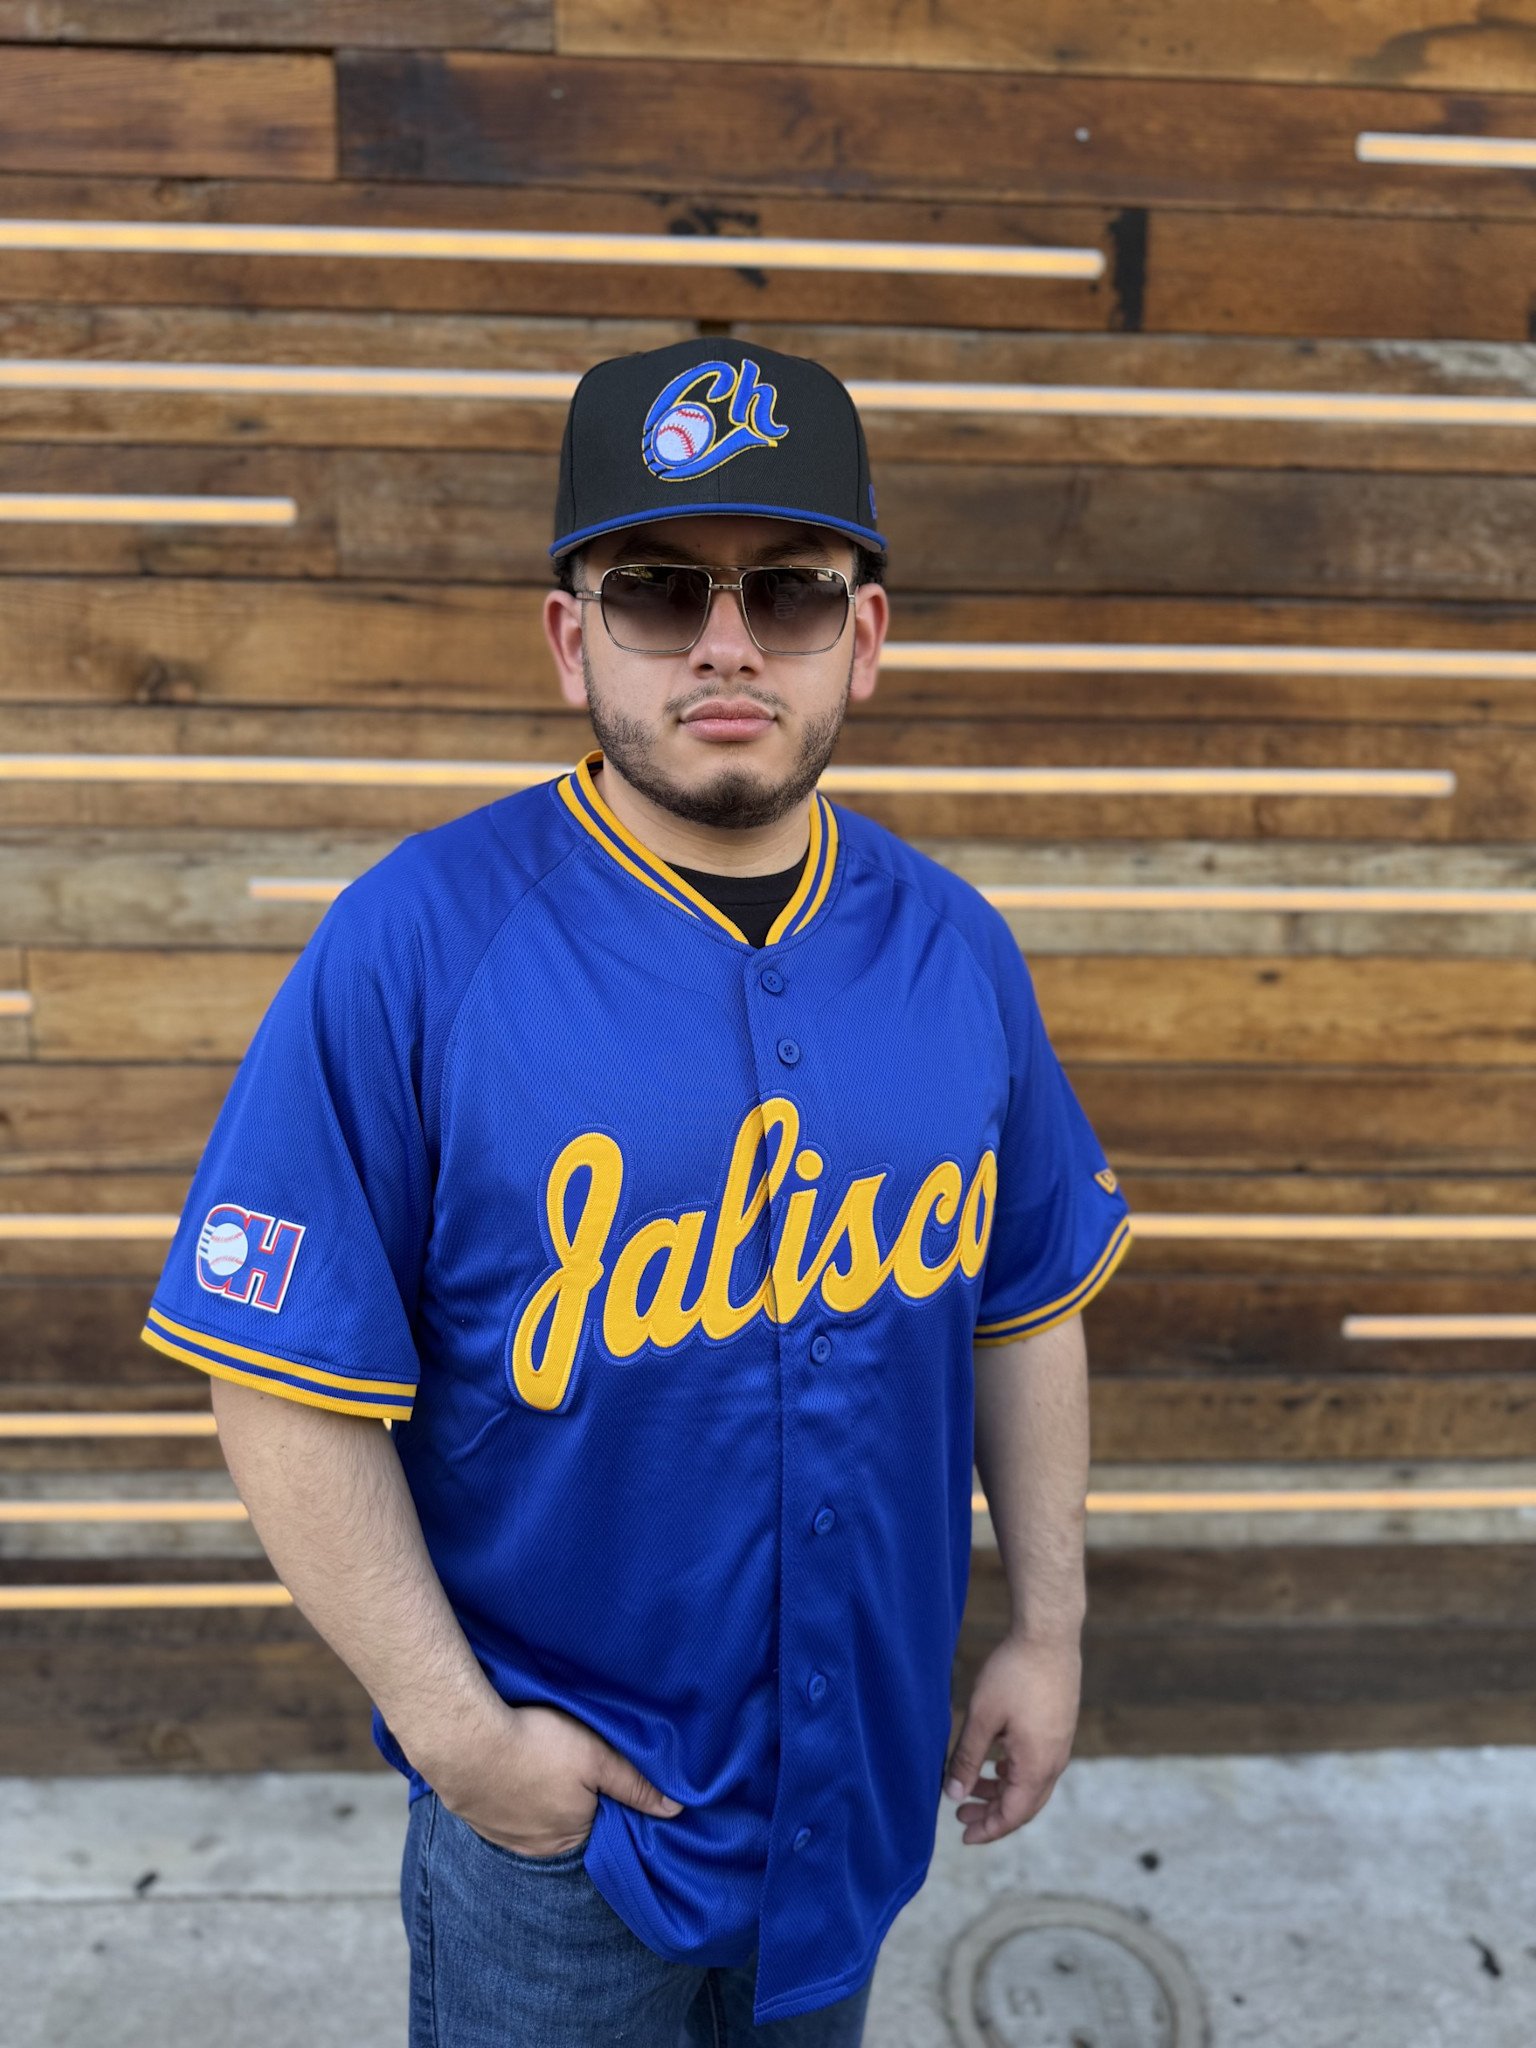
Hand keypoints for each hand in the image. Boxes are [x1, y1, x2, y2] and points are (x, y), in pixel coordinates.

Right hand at [414, 1698, 685, 1857]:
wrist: (464, 1741)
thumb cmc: (536, 1745)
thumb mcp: (596, 1757)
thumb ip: (635, 1785)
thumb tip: (676, 1811)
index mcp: (573, 1837)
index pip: (601, 1825)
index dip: (605, 1799)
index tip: (602, 1774)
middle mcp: (538, 1849)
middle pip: (567, 1824)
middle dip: (572, 1800)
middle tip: (568, 1763)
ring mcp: (503, 1837)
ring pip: (533, 1819)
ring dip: (537, 1797)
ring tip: (539, 1762)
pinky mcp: (476, 1819)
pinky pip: (503, 1811)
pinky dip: (509, 1793)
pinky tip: (510, 1769)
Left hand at [942, 1632, 1080, 1844]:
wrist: (1049, 1635)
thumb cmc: (1014, 1674)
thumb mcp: (982, 1718)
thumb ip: (967, 1759)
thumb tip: (952, 1795)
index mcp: (1036, 1766)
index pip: (1012, 1815)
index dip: (988, 1830)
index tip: (963, 1835)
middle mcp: (1054, 1762)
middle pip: (1023, 1805)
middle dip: (992, 1814)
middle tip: (960, 1816)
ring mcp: (1059, 1745)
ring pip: (1029, 1784)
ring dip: (1001, 1791)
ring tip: (970, 1787)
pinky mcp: (1058, 1728)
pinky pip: (1036, 1764)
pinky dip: (1012, 1773)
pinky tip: (994, 1762)